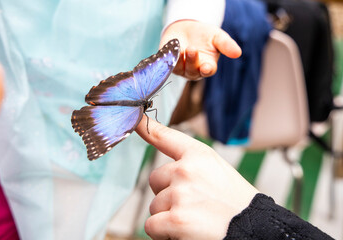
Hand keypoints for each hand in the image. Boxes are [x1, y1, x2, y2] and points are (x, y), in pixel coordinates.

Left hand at [135, 116, 258, 239]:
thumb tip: (167, 172)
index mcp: (199, 155)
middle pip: (155, 180)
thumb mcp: (217, 171)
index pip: (165, 137)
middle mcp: (186, 170)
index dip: (146, 128)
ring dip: (167, 216)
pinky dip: (163, 234)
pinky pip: (151, 226)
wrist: (255, 229)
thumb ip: (191, 165)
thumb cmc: (235, 203)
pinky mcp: (175, 220)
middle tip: (191, 205)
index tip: (135, 119)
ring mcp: (180, 194)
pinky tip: (185, 232)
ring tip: (194, 220)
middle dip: (166, 194)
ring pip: (154, 206)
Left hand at [160, 20, 240, 79]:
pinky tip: (169, 51)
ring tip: (181, 49)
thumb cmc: (204, 35)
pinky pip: (166, 64)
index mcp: (207, 66)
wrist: (186, 28)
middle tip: (192, 49)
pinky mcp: (167, 63)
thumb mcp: (217, 37)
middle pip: (192, 71)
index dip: (206, 70)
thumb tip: (238, 53)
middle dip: (192, 61)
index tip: (206, 67)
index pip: (207, 71)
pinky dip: (167, 58)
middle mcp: (193, 70)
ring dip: (179, 61)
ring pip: (179, 69)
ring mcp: (180, 68)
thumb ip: (226, 45)